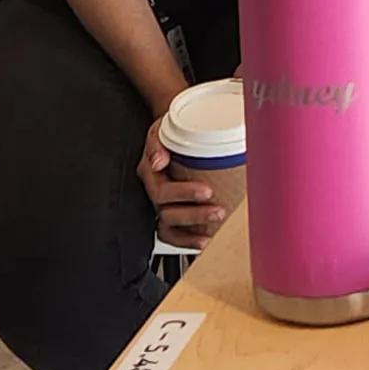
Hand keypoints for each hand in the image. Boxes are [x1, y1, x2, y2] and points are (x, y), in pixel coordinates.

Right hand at [138, 120, 224, 250]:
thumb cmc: (169, 129)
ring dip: (191, 233)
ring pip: (168, 228)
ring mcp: (162, 205)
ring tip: (213, 231)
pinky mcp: (172, 212)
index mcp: (150, 172)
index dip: (183, 194)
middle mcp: (154, 191)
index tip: (207, 191)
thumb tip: (157, 161)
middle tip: (218, 211)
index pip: (161, 192)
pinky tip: (204, 241)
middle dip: (194, 215)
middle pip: (167, 213)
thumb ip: (157, 143)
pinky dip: (187, 241)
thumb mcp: (161, 129)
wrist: (174, 128)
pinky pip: (173, 234)